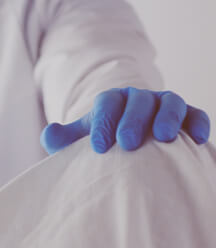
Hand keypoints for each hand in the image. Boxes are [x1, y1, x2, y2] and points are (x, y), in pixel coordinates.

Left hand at [40, 88, 210, 154]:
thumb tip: (50, 134)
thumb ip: (63, 140)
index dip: (104, 123)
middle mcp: (139, 99)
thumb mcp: (80, 141)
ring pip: (171, 102)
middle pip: (139, 102)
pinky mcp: (187, 116)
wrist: (128, 147)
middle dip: (133, 121)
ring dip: (169, 117)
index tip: (100, 147)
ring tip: (164, 138)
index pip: (107, 104)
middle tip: (128, 144)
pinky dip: (198, 122)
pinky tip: (197, 139)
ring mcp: (164, 105)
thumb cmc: (102, 145)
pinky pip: (196, 114)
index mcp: (111, 101)